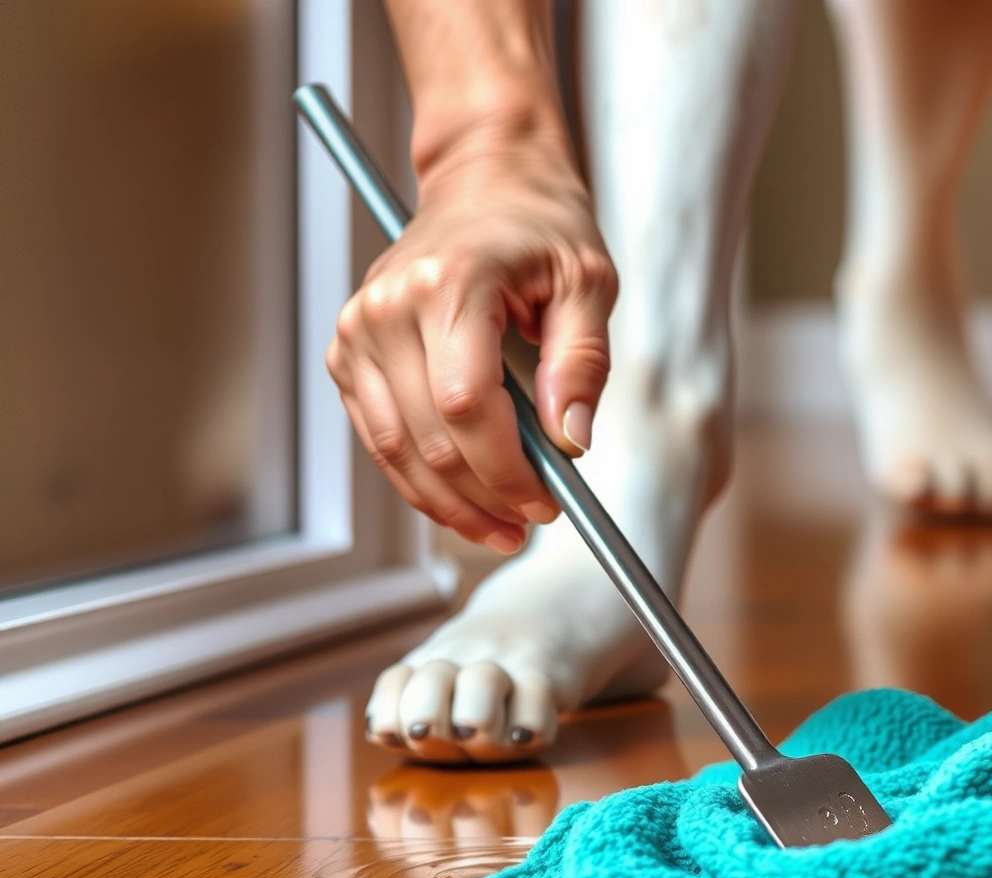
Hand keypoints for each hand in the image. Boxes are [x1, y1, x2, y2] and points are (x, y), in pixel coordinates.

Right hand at [327, 138, 615, 551]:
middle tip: (535, 521)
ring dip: (449, 503)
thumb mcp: (589, 283)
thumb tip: (569, 443)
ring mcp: (358, 330)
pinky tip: (463, 499)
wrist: (485, 180)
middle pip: (429, 438)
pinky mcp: (348, 352)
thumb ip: (581, 363)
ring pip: (396, 450)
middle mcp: (387, 307)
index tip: (547, 502)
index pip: (465, 406)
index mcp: (449, 284)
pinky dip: (419, 478)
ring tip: (502, 527)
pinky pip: (379, 436)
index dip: (506, 470)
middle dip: (486, 496)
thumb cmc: (541, 227)